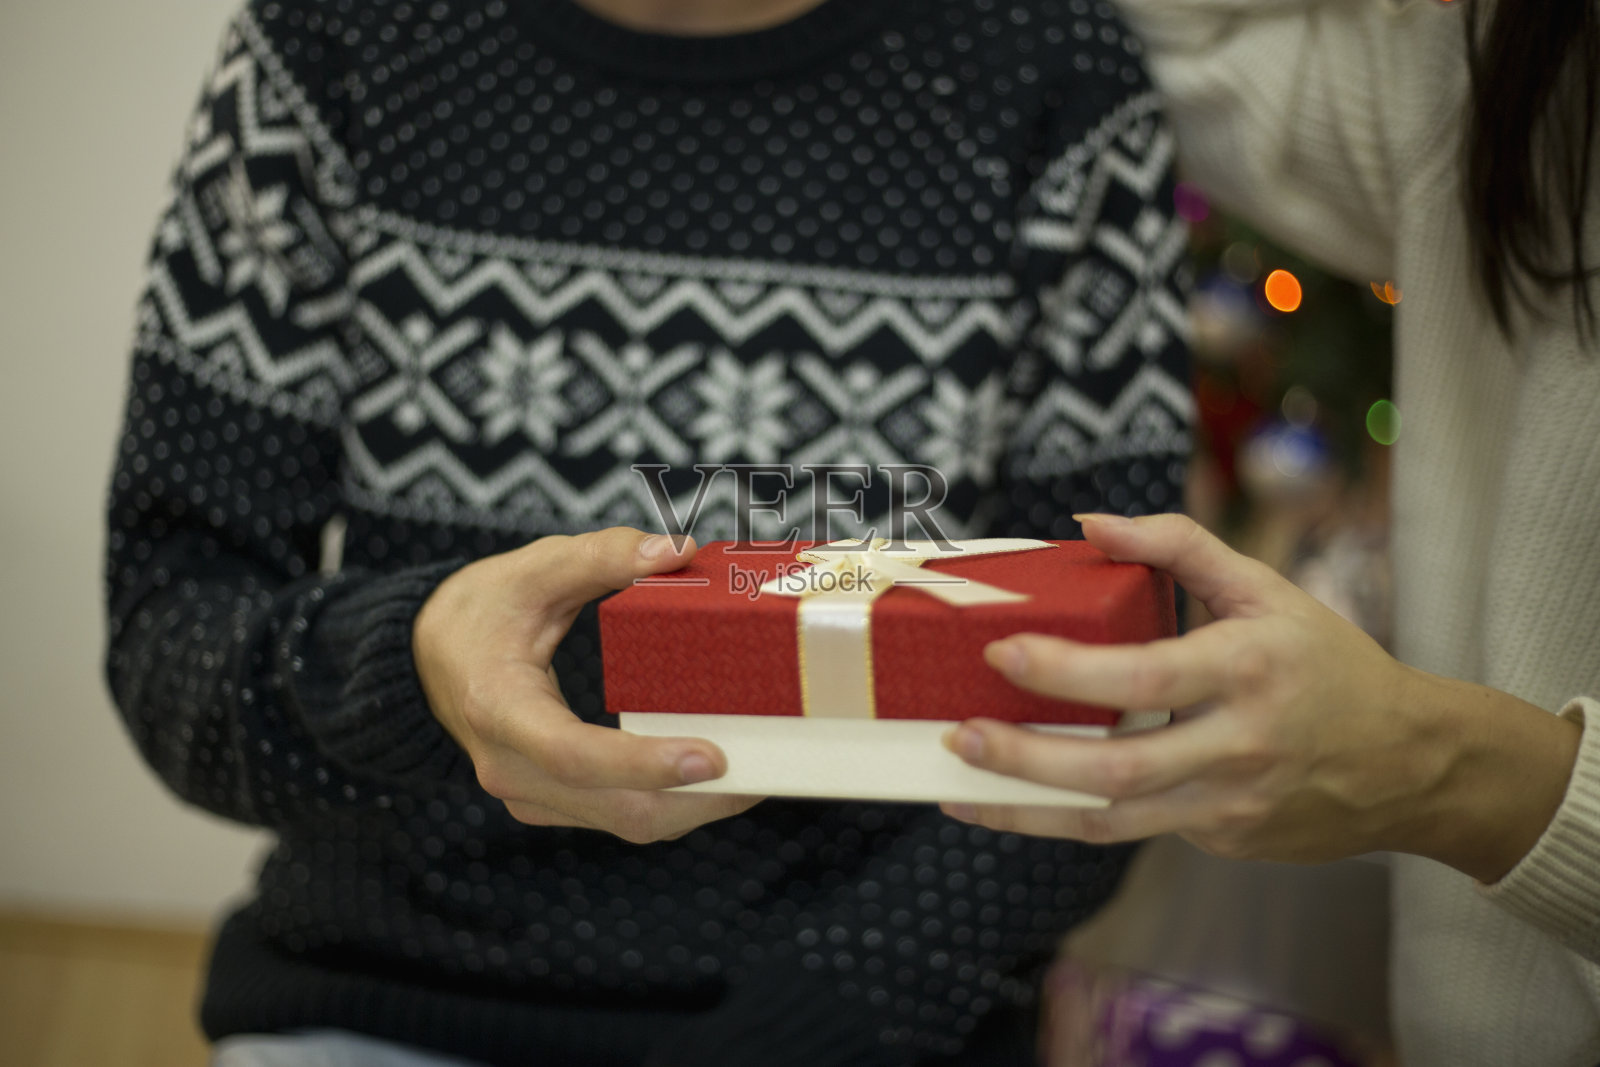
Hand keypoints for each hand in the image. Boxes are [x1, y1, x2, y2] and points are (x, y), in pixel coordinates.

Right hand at [414, 527, 760, 842]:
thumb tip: (675, 550)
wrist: (427, 657)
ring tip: (764, 774)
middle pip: (618, 809)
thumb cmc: (482, 609)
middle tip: (770, 771)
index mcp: (499, 709)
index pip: (573, 754)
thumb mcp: (532, 568)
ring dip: (698, 809)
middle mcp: (512, 769)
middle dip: (700, 801)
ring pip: (627, 823)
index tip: (712, 757)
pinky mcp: (555, 802)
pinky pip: (622, 815)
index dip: (644, 764)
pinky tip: (724, 776)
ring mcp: (532, 795)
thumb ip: (599, 555)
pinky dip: (676, 802)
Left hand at [940, 513, 1580, 881]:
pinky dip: (1074, 815)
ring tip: (958, 789)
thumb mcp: (1267, 588)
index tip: (1002, 652)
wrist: (1411, 765)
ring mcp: (1230, 804)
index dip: (1067, 671)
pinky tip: (1022, 799)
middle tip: (958, 737)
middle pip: (1116, 769)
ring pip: (1112, 822)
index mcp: (1248, 669)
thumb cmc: (1326, 664)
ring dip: (1026, 811)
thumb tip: (1088, 525)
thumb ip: (1178, 547)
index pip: (1144, 678)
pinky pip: (1137, 828)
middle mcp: (1238, 745)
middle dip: (1025, 759)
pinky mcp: (1223, 839)